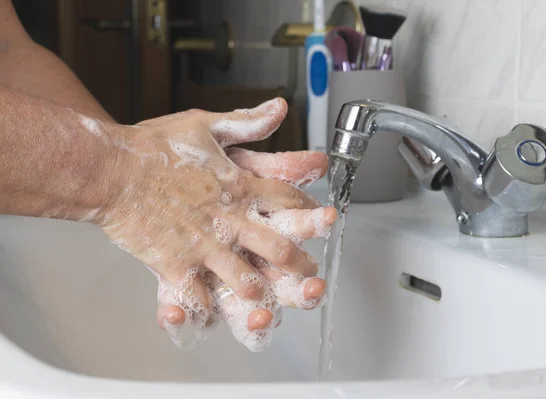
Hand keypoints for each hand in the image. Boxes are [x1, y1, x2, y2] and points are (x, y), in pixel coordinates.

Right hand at [95, 98, 335, 349]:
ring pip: (245, 281)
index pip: (288, 202)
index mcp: (239, 186)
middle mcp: (228, 219)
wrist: (110, 170)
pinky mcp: (175, 265)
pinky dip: (208, 310)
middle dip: (298, 266)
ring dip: (259, 293)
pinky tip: (213, 315)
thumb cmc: (154, 146)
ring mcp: (203, 245)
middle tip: (308, 276)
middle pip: (278, 249)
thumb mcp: (204, 123)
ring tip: (266, 303)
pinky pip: (199, 298)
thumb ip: (247, 121)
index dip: (308, 214)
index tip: (319, 223)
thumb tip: (281, 108)